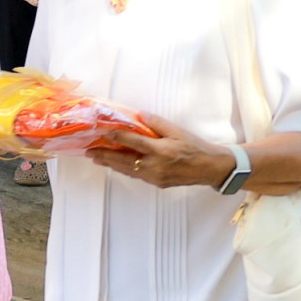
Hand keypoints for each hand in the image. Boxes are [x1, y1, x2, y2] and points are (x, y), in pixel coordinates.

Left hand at [90, 117, 229, 187]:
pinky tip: (115, 164)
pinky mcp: (157, 183)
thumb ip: (156, 123)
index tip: (103, 133)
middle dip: (105, 155)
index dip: (116, 137)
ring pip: (128, 170)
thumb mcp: (177, 130)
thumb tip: (138, 116)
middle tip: (89, 150)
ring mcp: (155, 177)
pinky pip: (136, 175)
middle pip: (124, 160)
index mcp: (161, 151)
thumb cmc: (195, 146)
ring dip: (111, 164)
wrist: (210, 168)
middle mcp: (155, 166)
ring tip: (96, 158)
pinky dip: (124, 169)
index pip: (133, 142)